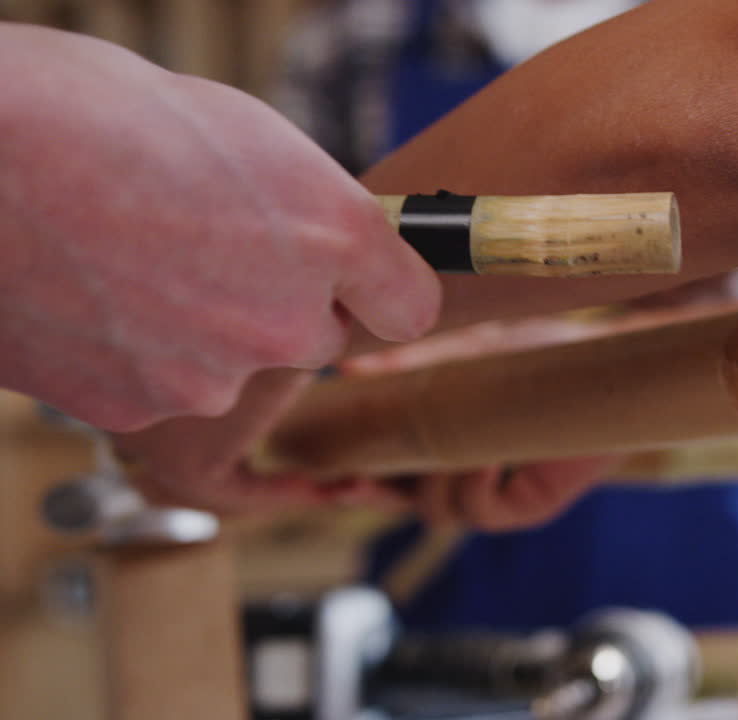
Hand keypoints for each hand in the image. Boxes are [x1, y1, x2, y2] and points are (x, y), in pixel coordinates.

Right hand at [0, 24, 440, 431]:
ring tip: (129, 260)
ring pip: (232, 367)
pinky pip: (162, 387)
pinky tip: (94, 297)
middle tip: (205, 248)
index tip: (359, 282)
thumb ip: (308, 208)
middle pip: (314, 339)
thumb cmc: (90, 114)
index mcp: (333, 232)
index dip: (379, 290)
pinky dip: (138, 355)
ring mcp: (212, 376)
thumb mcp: (240, 130)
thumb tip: (332, 245)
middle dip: (277, 305)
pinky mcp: (139, 410)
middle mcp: (288, 318)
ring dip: (199, 331)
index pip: (410, 307)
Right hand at [339, 317, 632, 530]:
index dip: (347, 477)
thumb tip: (351, 368)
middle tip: (348, 479)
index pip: (384, 473)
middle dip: (372, 494)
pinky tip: (480, 456)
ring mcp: (496, 495)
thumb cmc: (540, 353)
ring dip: (434, 479)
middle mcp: (464, 475)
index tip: (314, 470)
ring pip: (438, 511)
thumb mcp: (463, 352)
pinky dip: (474, 483)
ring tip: (442, 443)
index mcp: (443, 445)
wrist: (605, 356)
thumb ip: (409, 364)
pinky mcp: (529, 506)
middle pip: (402, 503)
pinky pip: (482, 510)